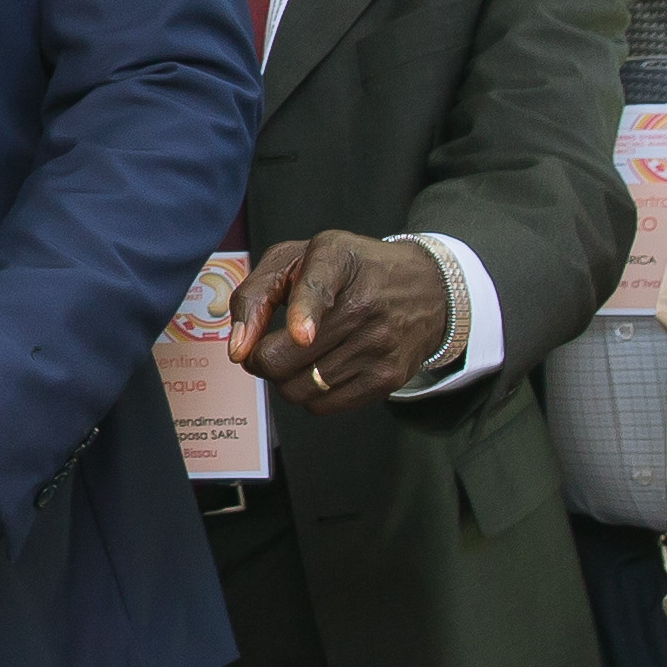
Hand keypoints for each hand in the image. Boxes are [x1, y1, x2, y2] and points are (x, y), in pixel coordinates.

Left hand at [232, 233, 450, 413]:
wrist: (427, 289)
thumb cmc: (349, 272)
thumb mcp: (296, 259)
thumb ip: (254, 296)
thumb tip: (238, 349)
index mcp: (337, 260)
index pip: (318, 290)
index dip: (305, 314)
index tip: (301, 335)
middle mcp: (364, 304)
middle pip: (284, 359)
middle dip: (261, 359)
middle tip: (268, 346)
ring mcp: (379, 345)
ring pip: (298, 389)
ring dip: (284, 379)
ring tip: (299, 355)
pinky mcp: (387, 378)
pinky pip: (323, 406)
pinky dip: (309, 394)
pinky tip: (321, 368)